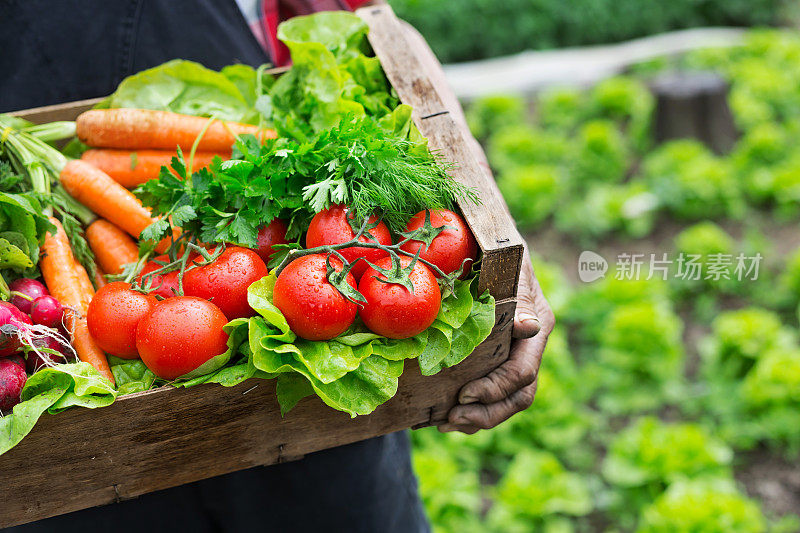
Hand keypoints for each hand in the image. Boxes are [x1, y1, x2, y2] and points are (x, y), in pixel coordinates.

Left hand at [438, 253, 554, 433]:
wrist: (489, 236)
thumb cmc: (499, 248)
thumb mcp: (510, 266)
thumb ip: (519, 298)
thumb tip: (527, 327)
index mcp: (537, 326)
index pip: (523, 374)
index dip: (495, 390)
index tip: (464, 394)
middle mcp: (529, 346)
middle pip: (517, 397)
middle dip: (486, 414)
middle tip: (451, 420)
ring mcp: (514, 353)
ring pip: (506, 401)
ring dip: (477, 418)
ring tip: (446, 424)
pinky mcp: (496, 356)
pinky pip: (490, 392)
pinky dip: (470, 408)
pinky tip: (444, 414)